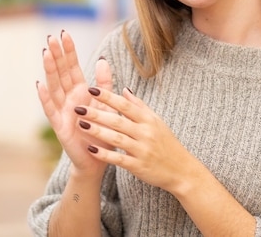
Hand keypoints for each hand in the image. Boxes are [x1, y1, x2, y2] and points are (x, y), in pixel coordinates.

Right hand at [36, 31, 114, 177]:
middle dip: (57, 55)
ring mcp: (62, 111)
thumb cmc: (102, 131)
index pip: (73, 67)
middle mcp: (69, 98)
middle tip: (51, 37)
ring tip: (45, 54)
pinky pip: (50, 109)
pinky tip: (40, 85)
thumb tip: (103, 59)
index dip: (69, 51)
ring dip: (49, 70)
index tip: (64, 33)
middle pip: (61, 73)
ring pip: (54, 86)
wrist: (98, 158)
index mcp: (81, 91)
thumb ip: (104, 83)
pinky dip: (45, 98)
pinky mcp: (59, 125)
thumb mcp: (108, 104)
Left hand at [73, 87, 196, 193]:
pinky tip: (90, 150)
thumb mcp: (156, 121)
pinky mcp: (139, 166)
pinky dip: (105, 154)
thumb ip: (139, 105)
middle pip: (118, 120)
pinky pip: (119, 159)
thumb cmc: (166, 143)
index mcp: (148, 120)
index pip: (125, 105)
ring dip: (97, 132)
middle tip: (78, 108)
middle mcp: (145, 133)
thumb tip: (124, 89)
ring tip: (81, 125)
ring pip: (117, 139)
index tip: (91, 89)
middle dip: (97, 113)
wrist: (181, 170)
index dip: (108, 97)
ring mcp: (142, 150)